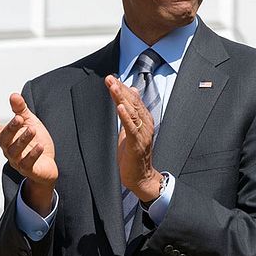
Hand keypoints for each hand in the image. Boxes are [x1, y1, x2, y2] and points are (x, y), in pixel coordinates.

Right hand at [0, 93, 57, 213]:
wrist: (48, 164)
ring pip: (15, 151)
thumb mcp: (30, 122)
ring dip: (23, 139)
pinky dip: (33, 154)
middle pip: (5, 140)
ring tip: (32, 129)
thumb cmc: (35, 141)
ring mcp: (17, 161)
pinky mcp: (28, 169)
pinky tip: (40, 146)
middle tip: (19, 118)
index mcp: (7, 138)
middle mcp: (9, 150)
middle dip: (11, 128)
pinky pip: (28, 163)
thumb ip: (21, 110)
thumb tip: (13, 95)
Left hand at [106, 76, 163, 202]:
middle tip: (109, 78)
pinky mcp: (138, 143)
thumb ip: (130, 114)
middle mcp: (146, 124)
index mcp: (144, 120)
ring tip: (113, 87)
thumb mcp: (130, 131)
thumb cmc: (134, 155)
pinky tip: (120, 107)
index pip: (133, 100)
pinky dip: (126, 116)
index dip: (122, 88)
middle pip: (132, 103)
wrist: (141, 177)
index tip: (111, 78)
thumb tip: (129, 97)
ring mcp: (143, 133)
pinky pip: (132, 127)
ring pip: (132, 111)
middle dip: (120, 89)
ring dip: (121, 98)